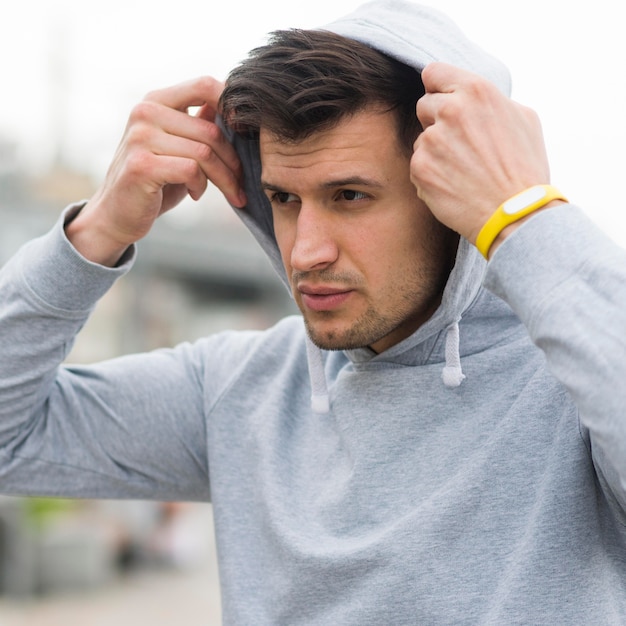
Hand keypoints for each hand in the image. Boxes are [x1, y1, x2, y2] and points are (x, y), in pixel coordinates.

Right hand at [66, 77, 245, 265]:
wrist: (117, 213)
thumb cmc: (155, 181)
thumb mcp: (180, 147)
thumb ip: (199, 125)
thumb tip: (234, 106)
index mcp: (156, 101)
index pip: (204, 85)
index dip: (232, 104)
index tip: (246, 132)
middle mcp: (145, 112)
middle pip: (211, 130)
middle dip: (233, 162)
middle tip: (241, 183)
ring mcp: (140, 137)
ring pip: (205, 152)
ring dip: (224, 179)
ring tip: (227, 192)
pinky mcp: (142, 164)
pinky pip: (191, 170)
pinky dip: (201, 186)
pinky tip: (196, 194)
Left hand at [411, 62, 551, 245]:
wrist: (515, 214)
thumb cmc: (524, 169)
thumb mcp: (524, 120)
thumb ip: (492, 102)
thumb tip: (473, 99)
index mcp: (476, 91)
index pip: (434, 72)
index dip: (438, 87)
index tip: (442, 99)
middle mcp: (450, 111)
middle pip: (424, 105)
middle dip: (438, 121)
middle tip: (461, 145)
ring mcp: (432, 140)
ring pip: (422, 139)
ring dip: (435, 151)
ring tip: (463, 170)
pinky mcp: (420, 168)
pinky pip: (418, 165)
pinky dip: (431, 175)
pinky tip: (453, 185)